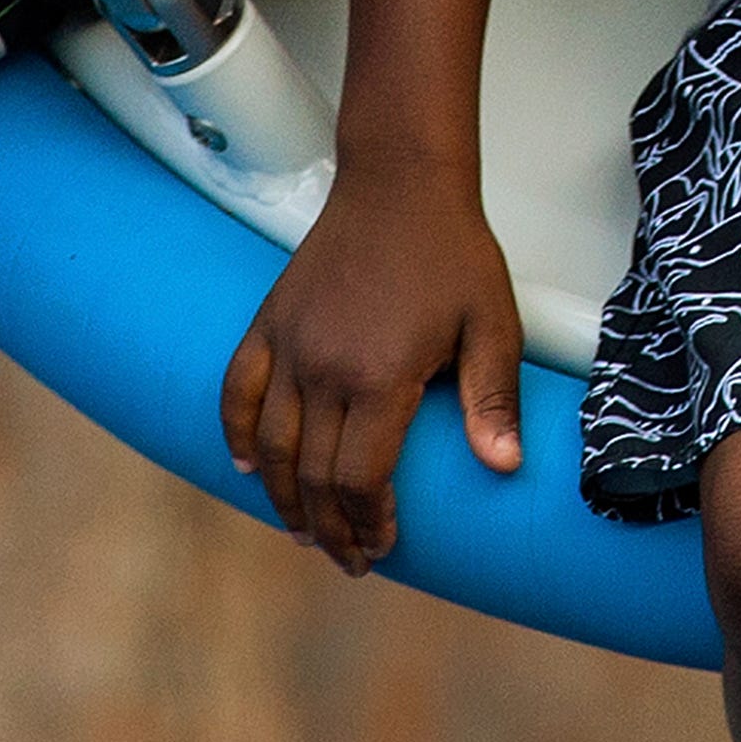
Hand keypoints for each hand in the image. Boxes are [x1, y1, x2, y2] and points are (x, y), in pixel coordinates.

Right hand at [219, 156, 526, 564]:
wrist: (400, 182)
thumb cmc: (453, 252)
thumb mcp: (492, 323)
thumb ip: (493, 398)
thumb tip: (504, 467)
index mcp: (380, 377)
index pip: (359, 478)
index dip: (368, 523)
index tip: (383, 548)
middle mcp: (324, 369)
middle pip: (312, 475)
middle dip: (330, 528)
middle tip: (348, 559)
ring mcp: (289, 346)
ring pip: (270, 445)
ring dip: (282, 498)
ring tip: (303, 531)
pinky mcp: (269, 322)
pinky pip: (238, 390)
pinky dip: (236, 434)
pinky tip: (245, 467)